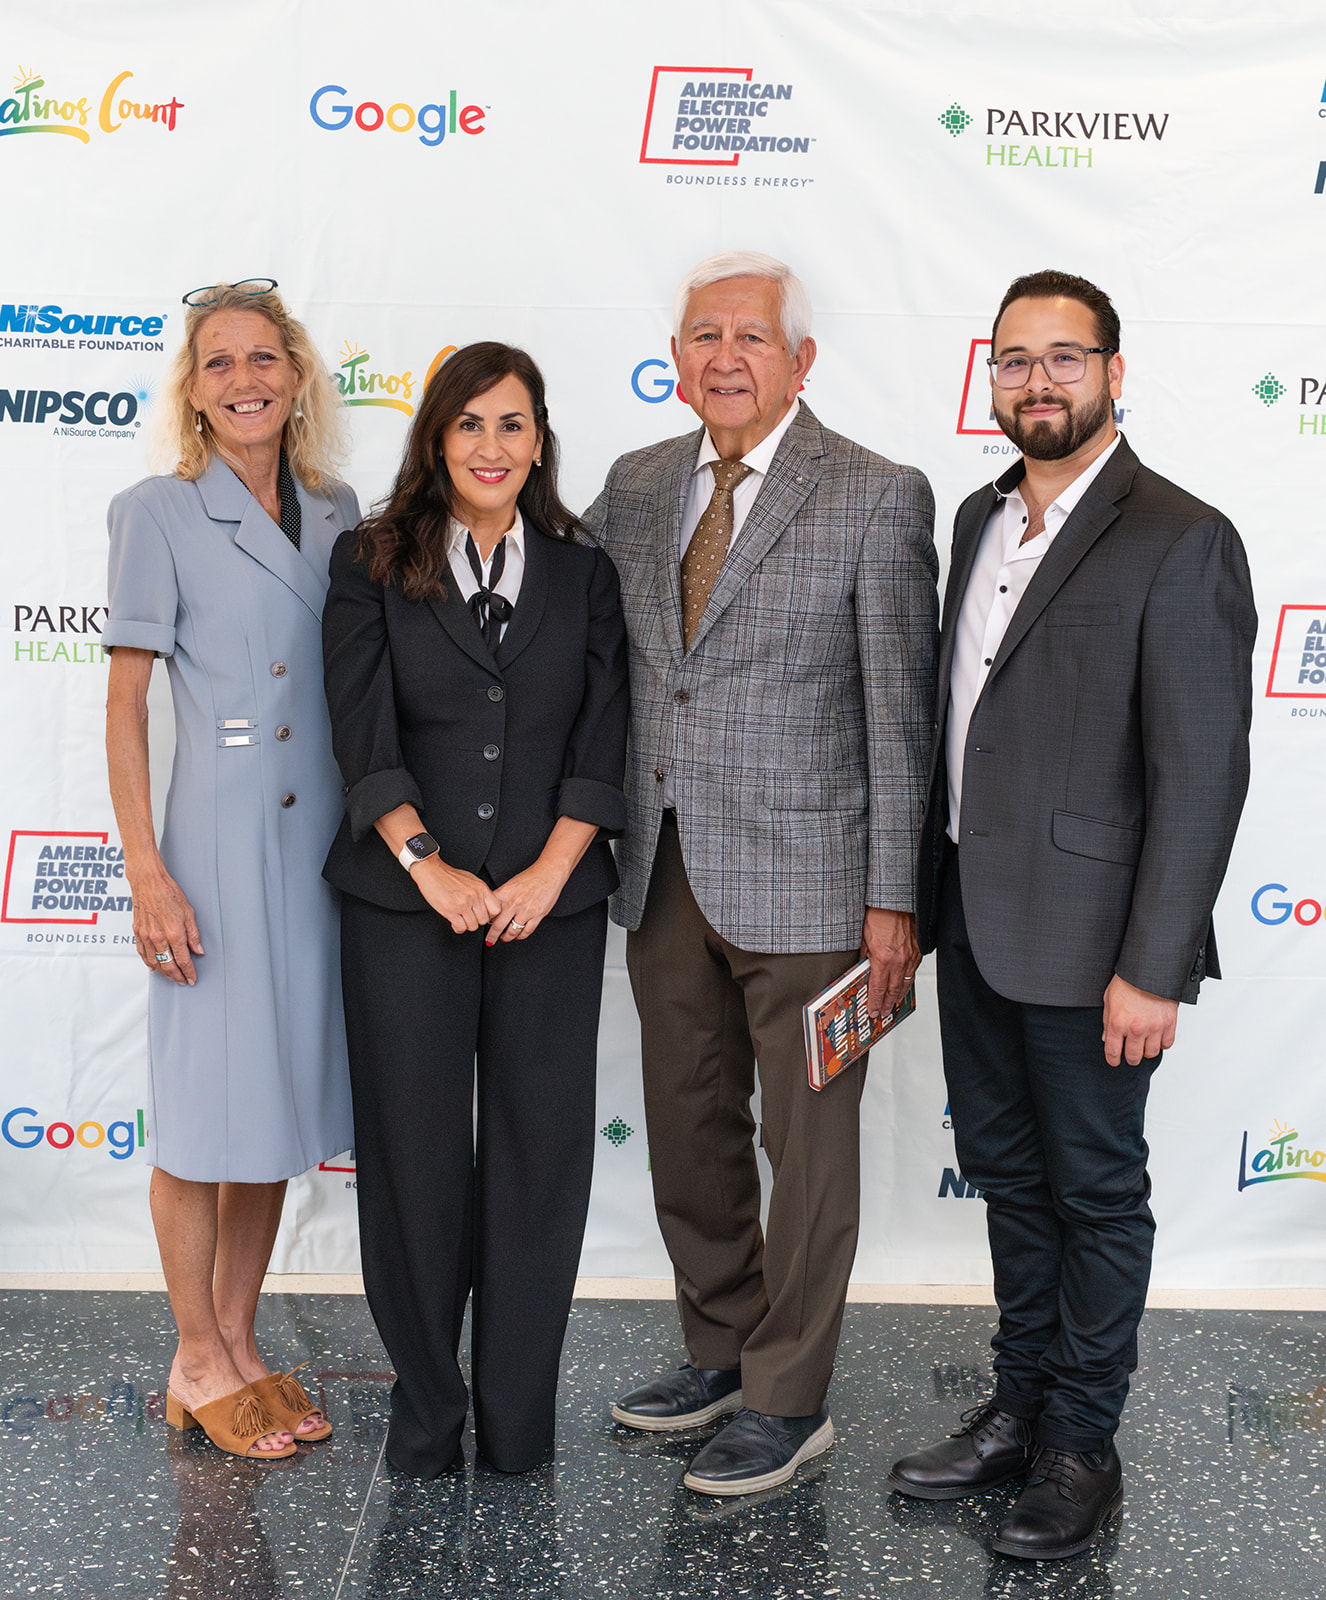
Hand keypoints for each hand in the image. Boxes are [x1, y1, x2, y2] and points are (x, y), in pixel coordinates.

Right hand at [129, 863, 203, 985]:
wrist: (148, 882)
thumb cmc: (168, 893)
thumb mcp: (189, 912)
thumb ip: (193, 934)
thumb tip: (198, 950)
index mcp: (174, 933)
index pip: (184, 960)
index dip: (189, 972)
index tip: (193, 978)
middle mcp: (158, 937)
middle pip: (168, 965)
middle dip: (177, 976)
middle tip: (183, 981)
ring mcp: (146, 936)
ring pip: (154, 962)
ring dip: (163, 973)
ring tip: (172, 977)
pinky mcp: (137, 933)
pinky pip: (142, 954)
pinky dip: (149, 963)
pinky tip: (154, 968)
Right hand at [410, 858, 502, 933]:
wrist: (431, 871)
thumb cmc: (449, 875)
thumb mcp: (471, 880)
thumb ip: (480, 893)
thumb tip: (486, 906)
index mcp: (481, 888)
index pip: (496, 909)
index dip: (489, 914)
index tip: (482, 914)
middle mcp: (474, 896)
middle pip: (484, 920)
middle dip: (476, 921)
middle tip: (469, 917)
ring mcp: (463, 903)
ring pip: (473, 926)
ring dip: (466, 925)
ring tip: (461, 919)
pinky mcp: (450, 910)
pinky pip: (461, 927)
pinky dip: (458, 928)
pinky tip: (455, 922)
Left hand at [487, 859, 568, 944]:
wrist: (549, 872)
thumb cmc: (531, 876)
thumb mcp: (510, 884)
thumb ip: (501, 897)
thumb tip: (492, 910)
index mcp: (504, 894)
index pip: (490, 912)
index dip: (486, 921)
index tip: (484, 925)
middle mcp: (514, 902)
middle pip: (498, 925)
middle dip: (492, 936)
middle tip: (489, 940)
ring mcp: (526, 910)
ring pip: (512, 931)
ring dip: (506, 937)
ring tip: (504, 938)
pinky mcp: (538, 915)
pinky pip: (527, 931)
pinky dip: (521, 936)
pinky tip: (518, 936)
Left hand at [861, 907, 918, 1018]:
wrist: (897, 900)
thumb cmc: (880, 912)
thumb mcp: (863, 936)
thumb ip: (864, 955)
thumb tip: (862, 968)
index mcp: (882, 959)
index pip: (877, 989)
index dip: (875, 1003)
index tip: (873, 1011)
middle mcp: (898, 961)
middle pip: (893, 990)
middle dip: (887, 1004)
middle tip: (883, 1013)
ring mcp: (910, 956)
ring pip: (905, 983)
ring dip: (899, 996)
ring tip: (894, 1004)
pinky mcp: (918, 950)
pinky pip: (913, 971)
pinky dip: (908, 981)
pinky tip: (905, 985)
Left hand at [1102, 974, 1177, 1066]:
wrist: (1150, 969)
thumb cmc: (1128, 981)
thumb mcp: (1109, 1000)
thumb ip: (1107, 1022)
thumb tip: (1106, 1038)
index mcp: (1117, 1023)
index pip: (1113, 1051)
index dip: (1112, 1059)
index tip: (1113, 1061)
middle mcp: (1136, 1028)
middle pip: (1133, 1057)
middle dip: (1130, 1057)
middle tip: (1129, 1054)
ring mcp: (1154, 1027)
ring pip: (1150, 1053)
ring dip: (1145, 1051)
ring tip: (1143, 1044)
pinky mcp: (1169, 1023)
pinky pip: (1166, 1044)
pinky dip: (1161, 1044)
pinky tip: (1156, 1038)